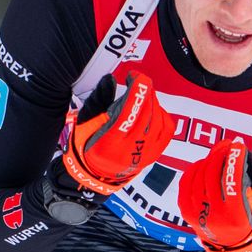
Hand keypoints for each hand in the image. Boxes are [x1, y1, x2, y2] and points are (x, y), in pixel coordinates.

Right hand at [60, 70, 177, 195]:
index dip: (136, 91)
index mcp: (108, 143)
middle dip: (144, 92)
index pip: (128, 113)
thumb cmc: (86, 146)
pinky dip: (162, 114)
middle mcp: (129, 151)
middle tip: (139, 81)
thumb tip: (110, 79)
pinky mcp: (154, 154)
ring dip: (153, 101)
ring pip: (158, 120)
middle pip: (146, 114)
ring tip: (143, 95)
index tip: (135, 76)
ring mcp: (144, 154)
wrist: (96, 175)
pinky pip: (167, 130)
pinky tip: (153, 108)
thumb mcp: (84, 123)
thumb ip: (98, 100)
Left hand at [177, 136, 251, 251]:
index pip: (234, 183)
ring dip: (208, 160)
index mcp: (237, 217)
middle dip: (219, 155)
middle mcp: (215, 218)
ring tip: (218, 155)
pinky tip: (204, 165)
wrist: (239, 247)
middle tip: (227, 146)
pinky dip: (194, 170)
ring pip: (197, 177)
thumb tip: (241, 153)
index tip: (238, 145)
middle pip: (211, 176)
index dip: (235, 161)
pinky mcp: (188, 213)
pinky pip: (186, 183)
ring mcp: (198, 216)